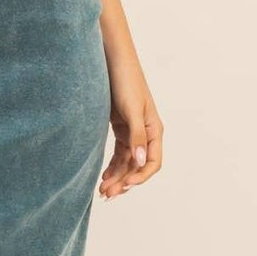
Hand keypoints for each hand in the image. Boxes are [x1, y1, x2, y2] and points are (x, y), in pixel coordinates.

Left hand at [99, 62, 162, 199]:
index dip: (140, 177)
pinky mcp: (120, 127)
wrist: (112, 61)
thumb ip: (137, 135)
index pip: (152, 162)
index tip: (125, 185)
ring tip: (102, 190)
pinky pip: (118, 154)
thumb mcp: (132, 109)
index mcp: (154, 130)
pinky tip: (102, 176)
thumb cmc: (126, 80)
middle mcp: (145, 133)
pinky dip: (111, 166)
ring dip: (116, 177)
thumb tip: (140, 161)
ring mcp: (132, 131)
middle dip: (124, 181)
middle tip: (106, 194)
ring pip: (126, 162)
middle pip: (137, 166)